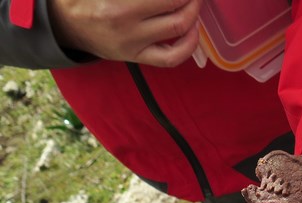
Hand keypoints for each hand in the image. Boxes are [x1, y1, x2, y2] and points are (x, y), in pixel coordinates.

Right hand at [47, 0, 201, 66]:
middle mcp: (125, 24)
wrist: (66, 24)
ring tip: (194, 3)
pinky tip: (193, 30)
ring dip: (193, 13)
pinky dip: (188, 45)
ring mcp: (133, 44)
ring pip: (177, 29)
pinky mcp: (137, 57)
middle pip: (173, 7)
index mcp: (115, 4)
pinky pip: (170, 58)